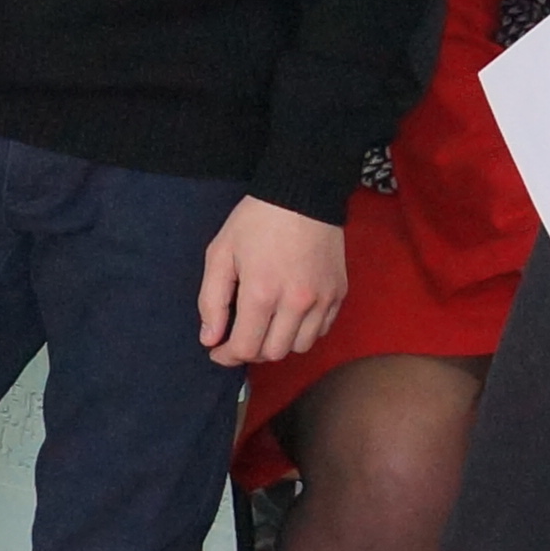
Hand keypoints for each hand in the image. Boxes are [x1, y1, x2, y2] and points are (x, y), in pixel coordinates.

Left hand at [200, 197, 348, 368]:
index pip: (246, 347)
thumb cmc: (255, 221)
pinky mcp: (339, 294)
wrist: (302, 194)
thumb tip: (210, 339)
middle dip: (251, 351)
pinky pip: (321, 331)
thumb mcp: (220, 253)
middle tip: (238, 336)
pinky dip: (303, 332)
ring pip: (300, 347)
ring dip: (278, 343)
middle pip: (274, 353)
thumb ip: (211, 301)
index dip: (228, 356)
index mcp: (262, 293)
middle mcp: (297, 303)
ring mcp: (323, 300)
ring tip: (264, 326)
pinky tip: (288, 316)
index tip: (217, 352)